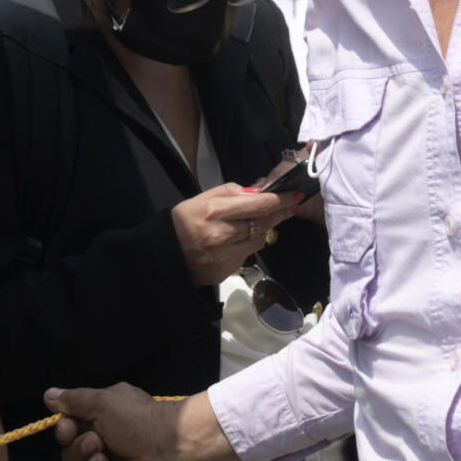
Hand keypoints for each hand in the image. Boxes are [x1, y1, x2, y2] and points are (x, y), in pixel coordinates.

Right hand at [48, 385, 226, 460]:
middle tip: (97, 443)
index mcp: (100, 423)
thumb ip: (74, 400)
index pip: (68, 433)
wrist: (172, 446)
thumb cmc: (139, 419)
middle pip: (69, 458)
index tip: (68, 429)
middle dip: (78, 451)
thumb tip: (48, 394)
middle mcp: (104, 447)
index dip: (64, 433)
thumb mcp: (104, 401)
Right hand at [170, 184, 301, 286]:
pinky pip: (249, 253)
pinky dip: (249, 243)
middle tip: (292, 204)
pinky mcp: (228, 270)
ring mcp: (226, 255)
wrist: (166, 257)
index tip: (295, 194)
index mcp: (215, 211)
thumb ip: (231, 192)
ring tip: (259, 221)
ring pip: (260, 239)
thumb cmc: (184, 222)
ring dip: (264, 228)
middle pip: (264, 221)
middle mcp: (223, 234)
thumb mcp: (202, 199)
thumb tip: (259, 190)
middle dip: (281, 212)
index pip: (259, 204)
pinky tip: (240, 239)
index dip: (281, 199)